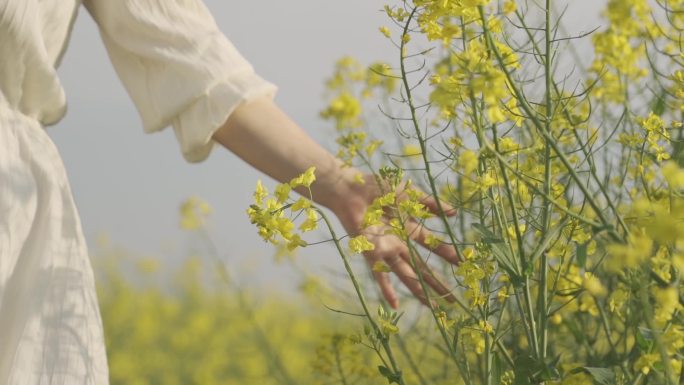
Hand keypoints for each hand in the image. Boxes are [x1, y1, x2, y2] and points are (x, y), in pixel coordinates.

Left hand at [331, 173, 458, 308]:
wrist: (351, 189)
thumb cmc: (377, 187)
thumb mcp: (409, 193)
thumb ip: (430, 204)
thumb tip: (454, 214)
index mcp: (409, 228)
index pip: (433, 245)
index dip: (448, 254)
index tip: (464, 264)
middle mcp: (399, 242)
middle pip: (422, 267)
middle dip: (437, 283)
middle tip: (453, 299)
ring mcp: (386, 250)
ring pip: (406, 275)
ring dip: (419, 291)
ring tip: (432, 307)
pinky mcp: (371, 253)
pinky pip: (379, 275)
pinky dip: (386, 290)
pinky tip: (394, 305)